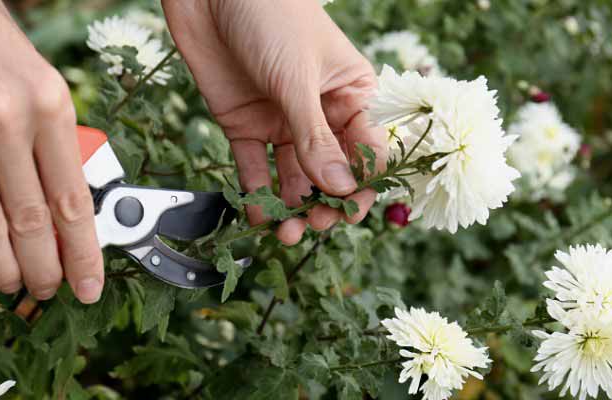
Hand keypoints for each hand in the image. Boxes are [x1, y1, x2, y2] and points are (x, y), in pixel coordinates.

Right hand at [0, 0, 102, 302]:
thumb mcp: (34, 77)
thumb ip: (50, 139)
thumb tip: (65, 203)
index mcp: (47, 102)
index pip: (73, 201)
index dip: (84, 255)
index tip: (90, 285)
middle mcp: (1, 122)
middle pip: (32, 225)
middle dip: (45, 271)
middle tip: (49, 290)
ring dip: (3, 272)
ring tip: (14, 287)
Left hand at [162, 0, 386, 244]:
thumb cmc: (269, 14)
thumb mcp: (297, 78)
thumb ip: (315, 137)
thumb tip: (341, 189)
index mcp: (351, 94)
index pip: (367, 150)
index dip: (362, 183)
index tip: (350, 209)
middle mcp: (319, 113)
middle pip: (331, 172)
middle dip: (327, 202)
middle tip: (317, 224)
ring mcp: (281, 121)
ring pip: (293, 177)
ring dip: (292, 207)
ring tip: (288, 232)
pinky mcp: (244, 125)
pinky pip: (254, 167)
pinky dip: (256, 193)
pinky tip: (260, 215)